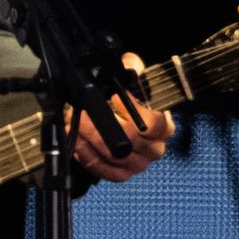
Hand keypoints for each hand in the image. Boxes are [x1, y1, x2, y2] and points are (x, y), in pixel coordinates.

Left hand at [73, 52, 174, 181]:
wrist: (121, 120)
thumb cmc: (127, 100)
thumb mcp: (130, 79)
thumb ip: (132, 68)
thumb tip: (129, 63)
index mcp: (163, 127)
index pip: (152, 124)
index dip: (132, 112)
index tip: (113, 98)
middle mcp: (155, 149)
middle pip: (130, 142)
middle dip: (100, 127)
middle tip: (81, 114)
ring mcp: (138, 164)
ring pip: (115, 158)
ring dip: (90, 141)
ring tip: (74, 126)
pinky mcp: (121, 174)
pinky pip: (105, 171)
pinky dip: (88, 158)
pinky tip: (77, 144)